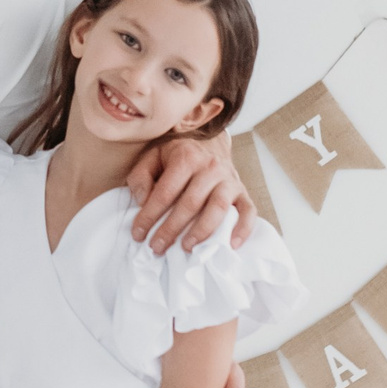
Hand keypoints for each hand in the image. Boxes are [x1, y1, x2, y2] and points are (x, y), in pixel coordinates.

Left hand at [126, 133, 254, 257]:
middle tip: (157, 247)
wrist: (209, 140)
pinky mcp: (242, 191)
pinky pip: (248, 211)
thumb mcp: (152, 157)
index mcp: (186, 157)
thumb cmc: (176, 155)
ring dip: (201, 231)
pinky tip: (232, 245)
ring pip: (218, 208)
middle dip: (171, 229)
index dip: (149, 215)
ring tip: (186, 247)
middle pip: (190, 203)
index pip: (165, 192)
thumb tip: (142, 201)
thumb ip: (141, 177)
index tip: (138, 234)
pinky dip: (243, 229)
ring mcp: (229, 180)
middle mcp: (210, 167)